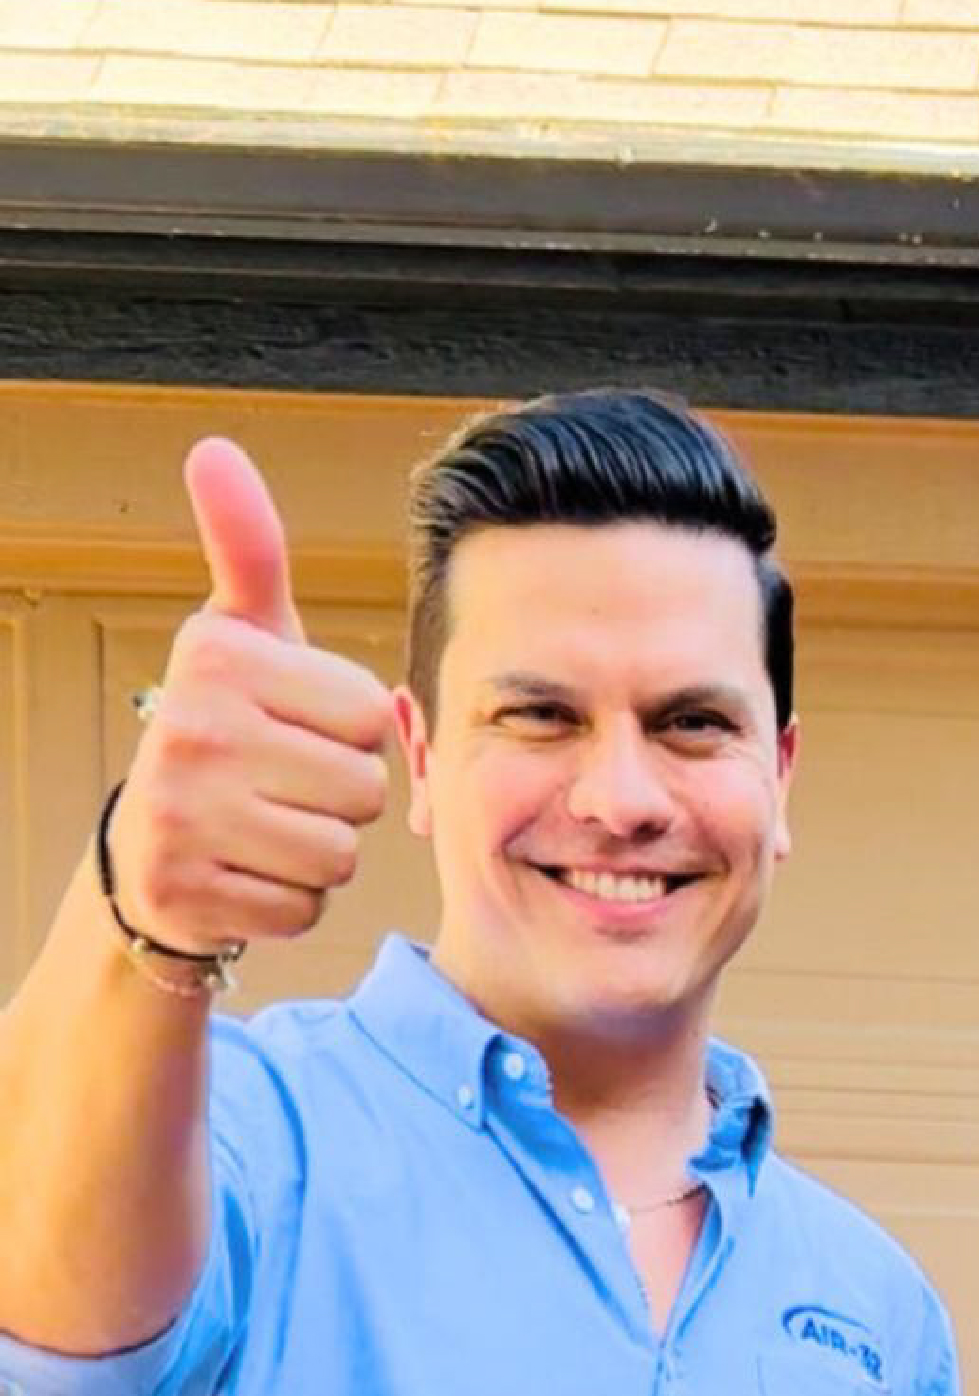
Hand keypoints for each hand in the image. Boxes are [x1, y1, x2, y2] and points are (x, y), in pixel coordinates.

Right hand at [107, 438, 392, 955]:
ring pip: (340, 853)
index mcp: (217, 659)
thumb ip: (249, 552)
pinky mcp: (190, 894)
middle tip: (281, 785)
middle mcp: (191, 730)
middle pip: (363, 788)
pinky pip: (306, 907)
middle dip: (340, 796)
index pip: (370, 713)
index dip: (349, 732)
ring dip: (320, 851)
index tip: (294, 727)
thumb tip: (214, 450)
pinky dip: (290, 900)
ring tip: (266, 827)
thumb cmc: (228, 726)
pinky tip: (247, 872)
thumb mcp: (241, 637)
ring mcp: (184, 818)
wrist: (152, 846)